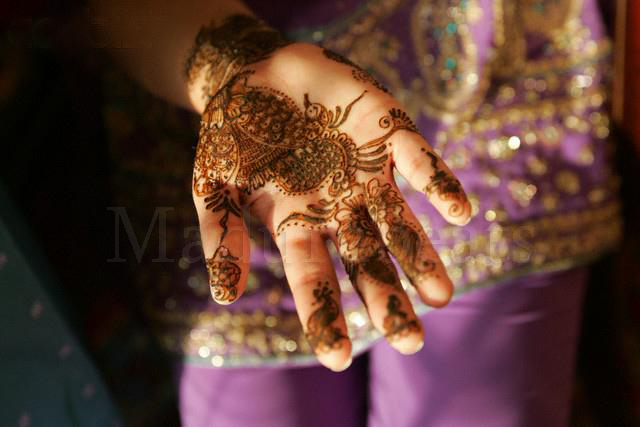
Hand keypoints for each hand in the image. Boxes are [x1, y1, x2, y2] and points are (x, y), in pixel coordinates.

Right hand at [190, 18, 470, 370]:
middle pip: (367, 262)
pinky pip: (418, 162)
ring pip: (398, 224)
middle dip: (388, 300)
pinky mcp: (386, 134)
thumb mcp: (212, 186)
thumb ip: (222, 236)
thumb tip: (226, 298)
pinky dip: (437, 185)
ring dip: (420, 257)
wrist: (253, 75)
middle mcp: (338, 208)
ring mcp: (365, 174)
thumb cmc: (231, 135)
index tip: (339, 358)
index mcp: (298, 224)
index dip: (324, 316)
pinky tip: (460, 213)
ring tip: (441, 296)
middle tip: (410, 342)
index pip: (314, 279)